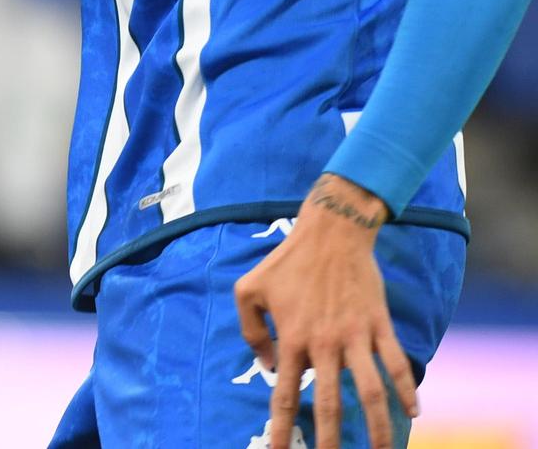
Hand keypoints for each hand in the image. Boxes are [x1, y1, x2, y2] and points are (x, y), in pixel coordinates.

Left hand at [234, 175, 416, 448]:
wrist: (330, 233)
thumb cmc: (285, 262)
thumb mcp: (248, 290)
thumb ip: (251, 330)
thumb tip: (269, 366)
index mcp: (292, 339)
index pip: (285, 394)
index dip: (282, 428)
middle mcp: (325, 343)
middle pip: (329, 403)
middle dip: (330, 438)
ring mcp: (355, 336)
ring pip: (370, 391)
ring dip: (377, 424)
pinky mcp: (379, 325)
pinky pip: (396, 362)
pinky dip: (407, 388)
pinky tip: (414, 411)